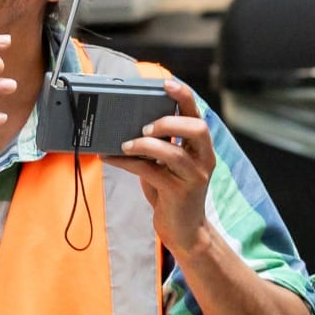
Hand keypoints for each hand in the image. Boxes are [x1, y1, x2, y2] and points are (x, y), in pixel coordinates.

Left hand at [101, 79, 213, 254]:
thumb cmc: (173, 192)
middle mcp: (204, 159)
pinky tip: (111, 157)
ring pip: (173, 153)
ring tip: (125, 144)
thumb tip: (128, 123)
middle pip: (196, 129)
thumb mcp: (170, 164)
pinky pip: (151, 171)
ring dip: (145, 145)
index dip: (184, 96)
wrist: (185, 231)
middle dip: (169, 122)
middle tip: (146, 126)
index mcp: (201, 148)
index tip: (166, 83)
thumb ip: (160, 144)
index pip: (197, 115)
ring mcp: (194, 177)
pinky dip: (127, 162)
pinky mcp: (179, 193)